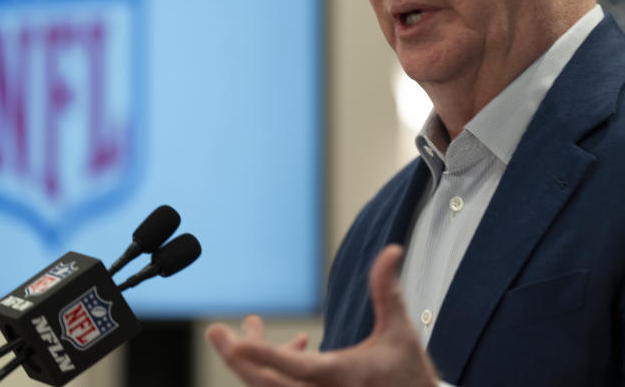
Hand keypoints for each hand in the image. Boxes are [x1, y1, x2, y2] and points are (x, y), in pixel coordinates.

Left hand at [206, 244, 439, 386]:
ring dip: (254, 357)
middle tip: (217, 332)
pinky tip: (297, 344)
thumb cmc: (408, 373)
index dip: (264, 355)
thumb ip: (387, 290)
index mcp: (342, 377)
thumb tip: (391, 251)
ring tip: (250, 326)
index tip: (235, 344)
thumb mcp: (400, 330)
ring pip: (268, 385)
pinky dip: (276, 366)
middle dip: (237, 356)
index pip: (297, 368)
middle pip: (265, 383)